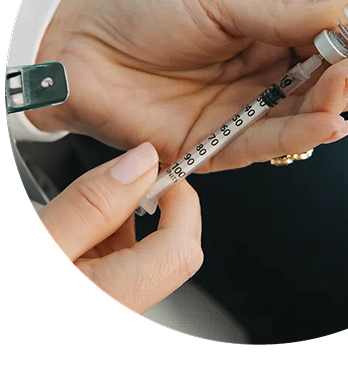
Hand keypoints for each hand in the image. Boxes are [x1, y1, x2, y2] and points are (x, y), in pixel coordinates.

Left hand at [28, 0, 347, 173]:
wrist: (82, 47)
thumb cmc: (148, 12)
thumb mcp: (226, 1)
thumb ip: (291, 16)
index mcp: (271, 35)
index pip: (335, 38)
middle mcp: (266, 77)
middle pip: (331, 79)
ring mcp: (247, 113)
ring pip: (308, 112)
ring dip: (340, 96)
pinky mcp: (222, 146)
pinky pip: (272, 143)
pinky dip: (304, 133)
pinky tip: (334, 121)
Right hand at [38, 142, 202, 313]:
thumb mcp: (41, 240)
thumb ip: (92, 205)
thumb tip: (139, 164)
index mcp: (114, 298)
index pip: (183, 248)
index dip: (180, 201)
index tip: (158, 168)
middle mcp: (121, 306)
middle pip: (168, 248)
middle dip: (146, 206)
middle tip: (113, 181)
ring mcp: (110, 301)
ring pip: (139, 251)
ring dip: (118, 218)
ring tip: (76, 207)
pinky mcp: (96, 293)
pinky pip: (112, 260)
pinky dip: (98, 233)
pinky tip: (68, 227)